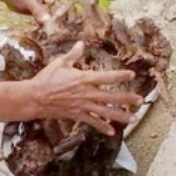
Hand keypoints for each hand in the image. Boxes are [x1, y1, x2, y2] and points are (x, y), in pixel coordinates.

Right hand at [28, 41, 142, 134]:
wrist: (35, 98)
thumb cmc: (47, 78)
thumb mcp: (60, 63)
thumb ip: (73, 54)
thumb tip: (81, 43)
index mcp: (84, 78)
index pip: (108, 77)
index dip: (121, 75)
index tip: (131, 75)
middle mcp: (87, 93)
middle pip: (112, 96)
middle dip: (127, 99)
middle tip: (140, 101)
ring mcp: (83, 106)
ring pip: (106, 112)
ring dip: (120, 116)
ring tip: (132, 119)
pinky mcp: (77, 115)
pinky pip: (92, 122)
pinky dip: (102, 127)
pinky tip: (111, 132)